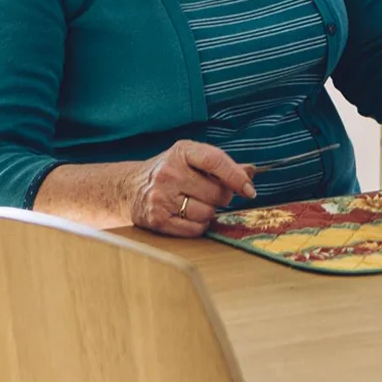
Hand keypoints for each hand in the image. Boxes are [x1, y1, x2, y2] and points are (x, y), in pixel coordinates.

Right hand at [124, 140, 256, 236]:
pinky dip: (198, 226)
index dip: (236, 176)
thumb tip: (251, 172)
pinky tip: (188, 216)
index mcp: (182, 152)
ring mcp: (161, 196)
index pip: (215, 161)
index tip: (249, 190)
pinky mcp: (156, 219)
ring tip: (195, 203)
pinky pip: (195, 229)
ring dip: (208, 212)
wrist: (130, 187)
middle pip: (215, 193)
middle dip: (221, 197)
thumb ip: (222, 165)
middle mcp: (169, 172)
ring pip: (206, 213)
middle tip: (211, 194)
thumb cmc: (170, 172)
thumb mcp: (192, 159)